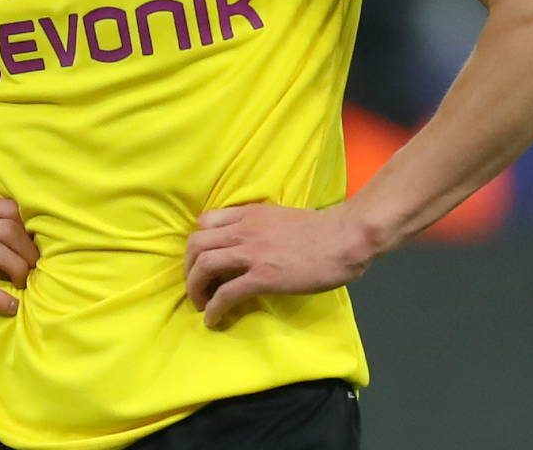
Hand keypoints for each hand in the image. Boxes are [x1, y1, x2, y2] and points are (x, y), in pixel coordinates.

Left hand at [184, 202, 377, 326]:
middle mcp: (243, 230)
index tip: (202, 259)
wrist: (344, 239)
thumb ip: (258, 227)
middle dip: (188, 268)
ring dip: (195, 288)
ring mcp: (251, 254)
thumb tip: (248, 245)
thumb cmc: (320, 230)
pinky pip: (226, 293)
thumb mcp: (280, 218)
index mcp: (248, 214)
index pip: (205, 222)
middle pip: (196, 244)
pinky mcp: (263, 277)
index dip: (198, 243)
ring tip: (200, 304)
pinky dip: (214, 308)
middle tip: (196, 285)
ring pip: (204, 266)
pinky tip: (213, 319)